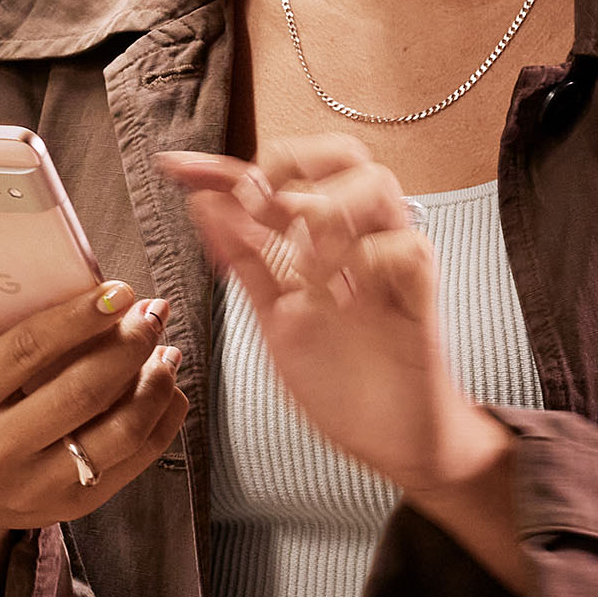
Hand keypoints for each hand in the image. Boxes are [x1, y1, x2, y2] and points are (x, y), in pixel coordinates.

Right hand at [0, 230, 188, 555]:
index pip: (26, 353)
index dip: (78, 318)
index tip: (118, 290)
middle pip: (79, 394)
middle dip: (128, 346)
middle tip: (154, 310)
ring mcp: (32, 489)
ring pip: (116, 435)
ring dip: (154, 385)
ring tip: (166, 346)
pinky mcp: (68, 507)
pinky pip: (133, 463)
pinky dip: (161, 420)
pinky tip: (167, 385)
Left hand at [156, 137, 507, 498]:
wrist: (391, 442)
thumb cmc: (341, 381)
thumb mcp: (276, 319)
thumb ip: (246, 262)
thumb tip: (203, 204)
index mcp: (320, 243)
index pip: (277, 180)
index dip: (223, 168)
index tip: (176, 168)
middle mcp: (357, 241)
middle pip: (343, 154)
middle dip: (295, 164)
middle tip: (263, 207)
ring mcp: (390, 264)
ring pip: (377, 184)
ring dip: (328, 208)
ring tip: (304, 261)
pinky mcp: (421, 296)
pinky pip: (408, 245)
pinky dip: (369, 256)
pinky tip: (344, 295)